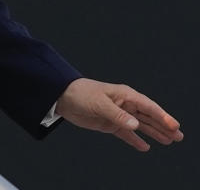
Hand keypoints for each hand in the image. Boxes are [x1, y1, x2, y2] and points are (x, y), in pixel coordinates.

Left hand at [55, 78, 183, 150]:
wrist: (62, 97)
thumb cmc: (81, 93)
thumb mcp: (100, 104)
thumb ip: (117, 115)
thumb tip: (135, 125)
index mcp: (125, 95)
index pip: (148, 107)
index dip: (162, 116)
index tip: (174, 126)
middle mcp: (125, 105)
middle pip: (148, 116)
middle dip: (164, 126)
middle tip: (178, 136)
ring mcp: (118, 115)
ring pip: (140, 125)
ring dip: (154, 133)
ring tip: (169, 141)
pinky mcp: (109, 123)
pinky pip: (126, 133)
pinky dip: (135, 140)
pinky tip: (145, 147)